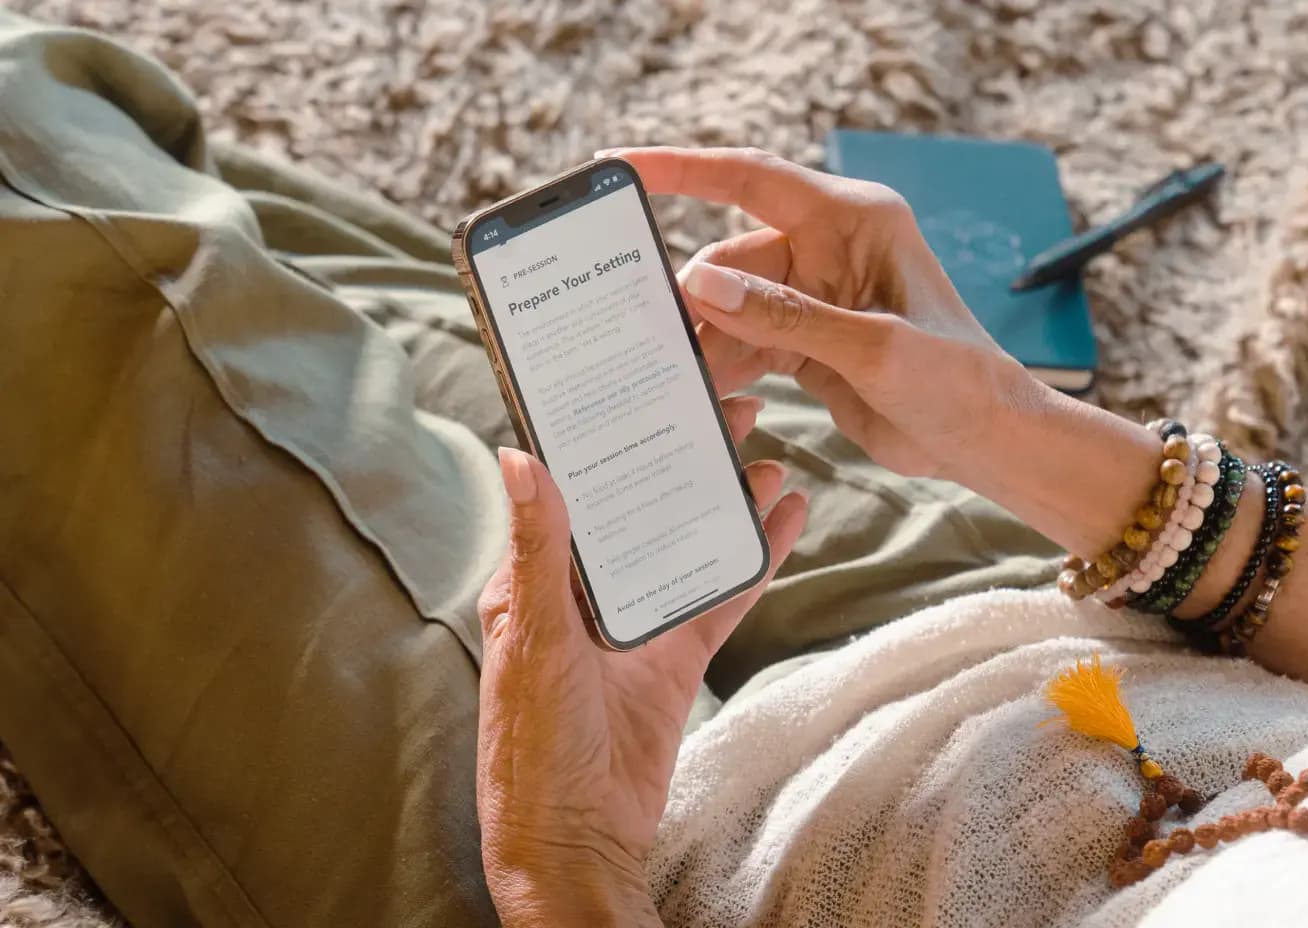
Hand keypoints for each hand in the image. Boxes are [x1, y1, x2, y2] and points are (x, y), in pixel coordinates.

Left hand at [475, 396, 806, 926]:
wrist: (577, 843)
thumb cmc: (535, 747)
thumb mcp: (537, 641)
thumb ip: (540, 551)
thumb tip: (520, 458)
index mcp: (538, 578)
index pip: (580, 486)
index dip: (617, 434)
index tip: (656, 386)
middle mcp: (586, 591)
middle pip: (644, 502)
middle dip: (687, 453)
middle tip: (733, 402)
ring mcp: (635, 624)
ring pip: (689, 541)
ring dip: (726, 499)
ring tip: (768, 453)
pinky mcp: (674, 658)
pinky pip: (720, 596)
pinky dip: (754, 558)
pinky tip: (784, 519)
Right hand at [607, 146, 1034, 479]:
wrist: (983, 439)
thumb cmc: (954, 380)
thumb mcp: (871, 346)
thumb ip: (785, 316)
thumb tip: (702, 284)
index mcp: (853, 218)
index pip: (751, 179)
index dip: (682, 169)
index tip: (621, 166)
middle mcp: (829, 246)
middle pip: (731, 257)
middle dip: (692, 296)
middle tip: (646, 334)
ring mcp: (814, 294)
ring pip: (731, 304)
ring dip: (706, 340)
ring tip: (671, 375)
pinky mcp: (806, 338)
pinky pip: (745, 339)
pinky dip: (724, 364)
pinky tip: (702, 393)